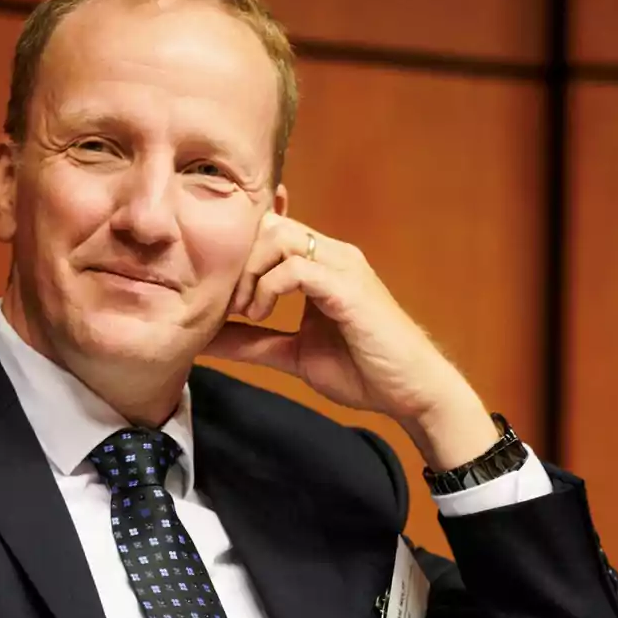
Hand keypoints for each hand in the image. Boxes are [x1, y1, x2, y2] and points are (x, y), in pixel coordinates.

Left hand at [204, 212, 497, 470]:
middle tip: (231, 305)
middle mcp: (331, 254)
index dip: (237, 252)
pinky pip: (295, 268)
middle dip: (237, 260)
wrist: (410, 392)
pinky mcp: (347, 287)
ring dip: (250, 272)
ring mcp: (341, 266)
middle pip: (266, 224)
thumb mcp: (292, 354)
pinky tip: (262, 315)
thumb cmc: (362, 371)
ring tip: (248, 311)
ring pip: (277, 236)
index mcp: (320, 264)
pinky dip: (268, 288)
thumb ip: (252, 342)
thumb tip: (206, 338)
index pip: (268, 230)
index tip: (219, 291)